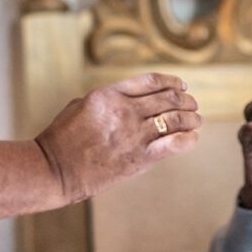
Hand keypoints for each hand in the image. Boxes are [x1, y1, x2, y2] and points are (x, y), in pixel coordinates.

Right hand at [35, 72, 200, 202]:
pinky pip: (174, 144)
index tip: (181, 86)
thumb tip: (131, 99)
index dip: (172, 82)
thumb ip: (108, 99)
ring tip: (196, 120)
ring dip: (191, 118)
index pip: (151, 81)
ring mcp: (134, 134)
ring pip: (175, 119)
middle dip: (186, 100)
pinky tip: (192, 138)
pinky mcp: (139, 158)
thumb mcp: (81, 105)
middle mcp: (125, 111)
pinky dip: (188, 138)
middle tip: (193, 105)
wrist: (55, 169)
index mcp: (109, 94)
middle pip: (168, 98)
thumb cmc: (62, 138)